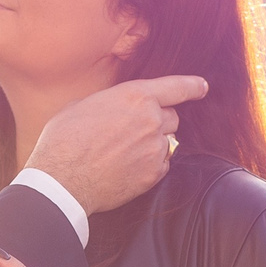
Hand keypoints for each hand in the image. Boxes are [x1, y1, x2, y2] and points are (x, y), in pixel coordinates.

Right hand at [23, 75, 209, 213]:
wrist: (62, 180)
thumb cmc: (64, 140)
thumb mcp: (82, 105)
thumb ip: (110, 102)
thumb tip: (114, 108)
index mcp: (134, 96)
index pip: (176, 87)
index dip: (193, 86)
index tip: (202, 87)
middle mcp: (151, 120)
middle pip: (171, 117)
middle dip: (157, 121)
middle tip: (132, 130)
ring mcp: (155, 148)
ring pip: (167, 142)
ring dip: (152, 143)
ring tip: (124, 152)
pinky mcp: (153, 174)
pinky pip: (162, 164)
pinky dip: (150, 164)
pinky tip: (126, 166)